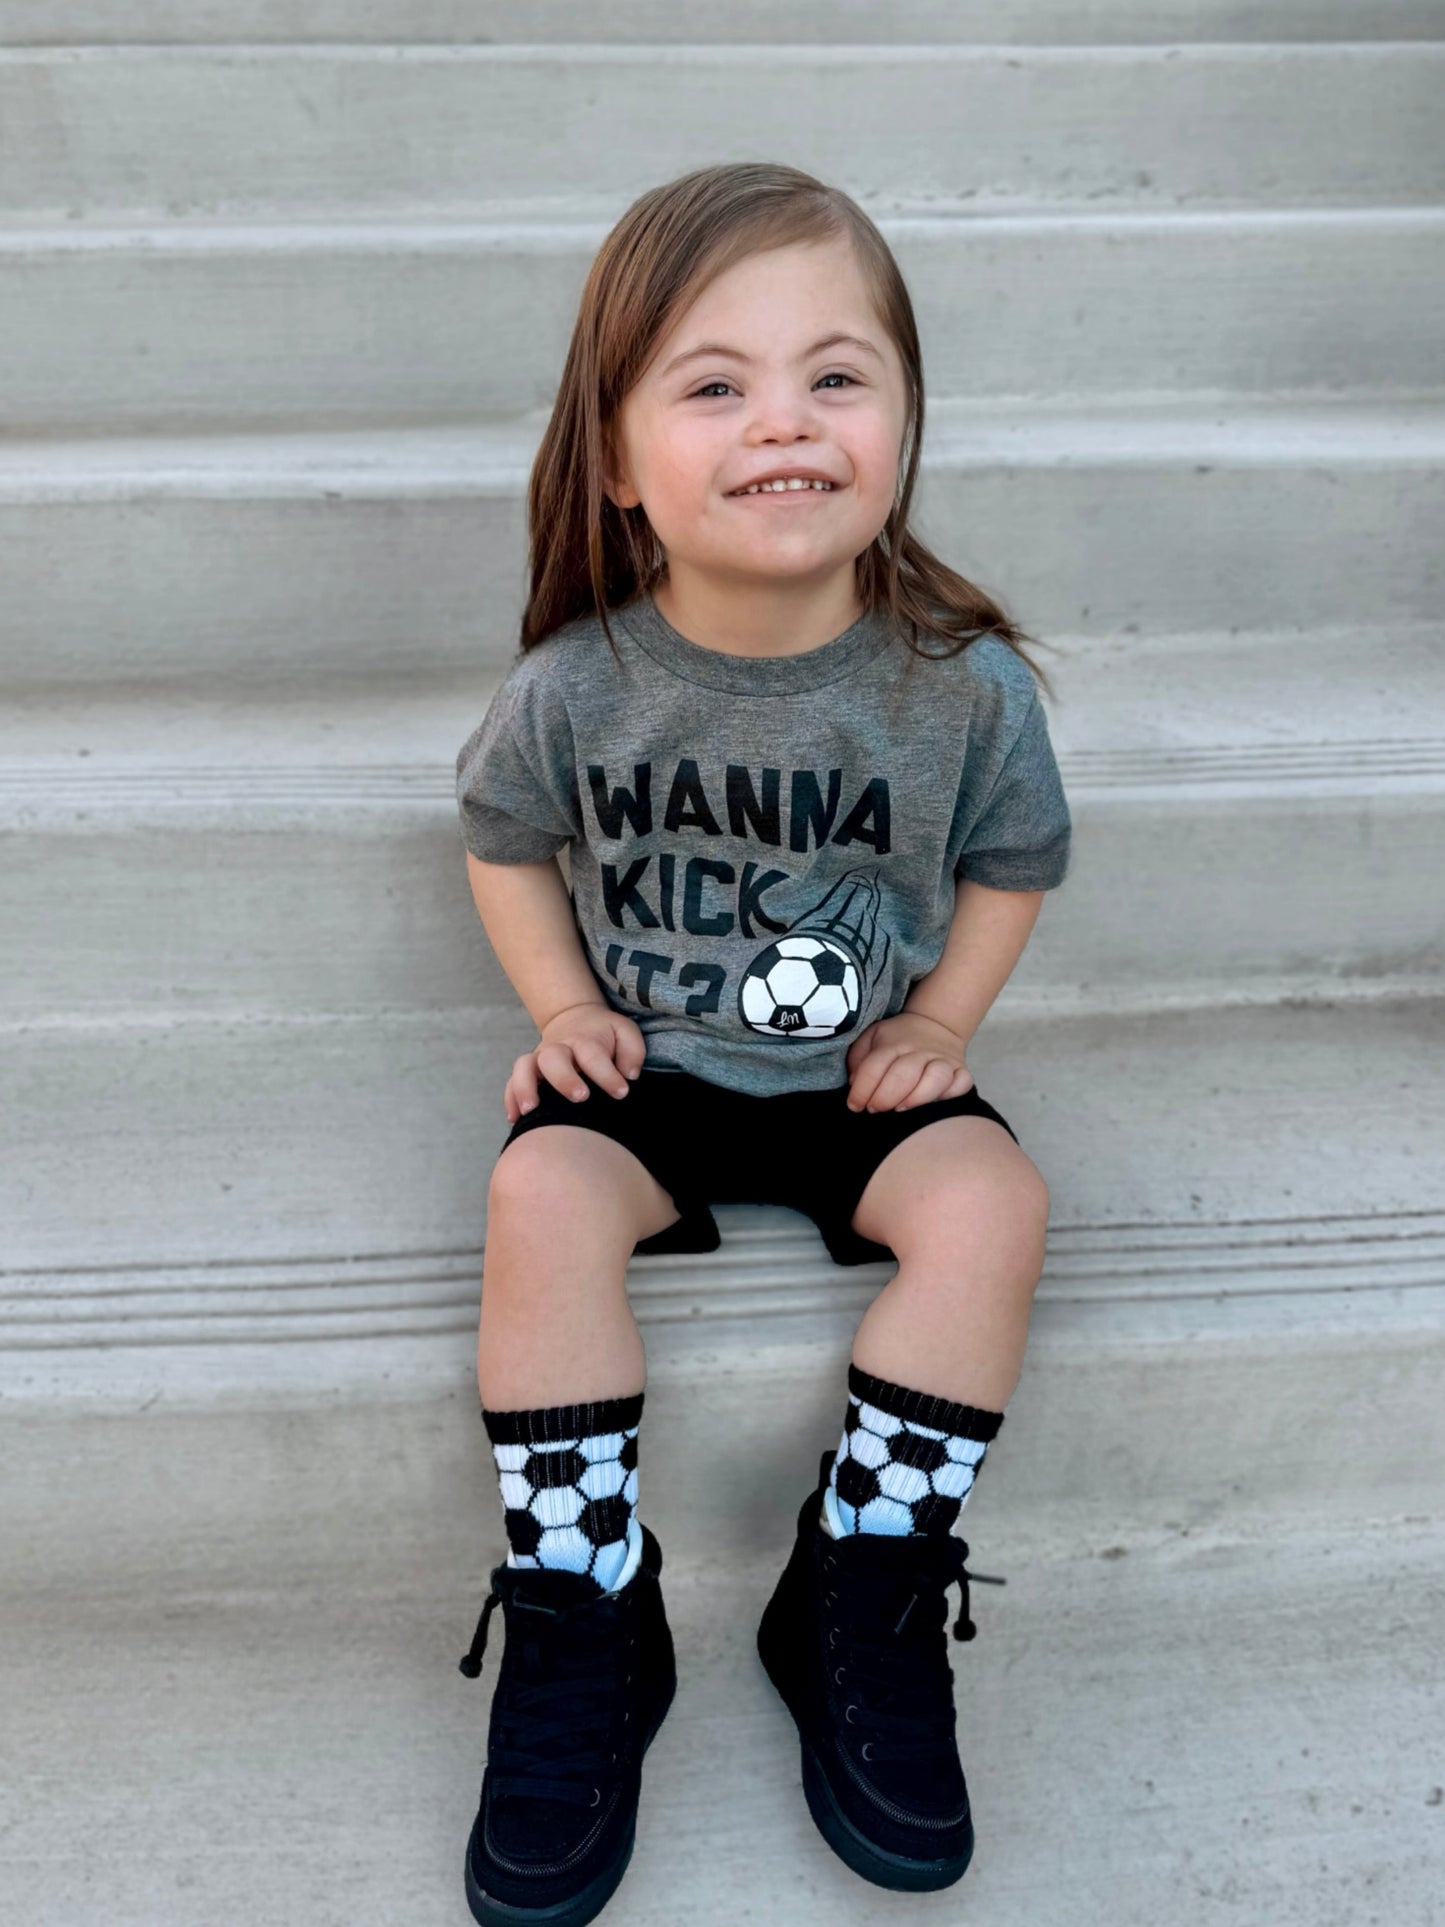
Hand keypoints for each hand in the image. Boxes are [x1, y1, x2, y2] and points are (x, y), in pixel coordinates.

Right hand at [505, 1001, 646, 1123]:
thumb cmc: (604, 1034)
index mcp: (585, 1040)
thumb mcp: (625, 1032)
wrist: (575, 1018)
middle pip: (553, 1058)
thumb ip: (632, 1051)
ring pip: (525, 1067)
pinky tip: (515, 1119)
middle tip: (580, 1097)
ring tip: (531, 1110)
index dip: (608, 1076)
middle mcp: (558, 1048)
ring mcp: (539, 1059)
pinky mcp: (528, 1072)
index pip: (594, 1056)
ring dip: (525, 1087)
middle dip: (564, 1078)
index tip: (622, 1092)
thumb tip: (629, 1075)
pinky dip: (510, 1099)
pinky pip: (512, 1082)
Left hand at [843, 1011, 974, 1113]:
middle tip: (875, 1109)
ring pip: (935, 1079)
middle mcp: (920, 1050)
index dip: (861, 1090)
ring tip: (900, 1107)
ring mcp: (944, 1060)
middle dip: (885, 1097)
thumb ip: (858, 1059)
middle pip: (903, 1075)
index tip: (854, 1105)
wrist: (935, 1025)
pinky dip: (950, 1094)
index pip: (874, 1066)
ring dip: (916, 1098)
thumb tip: (855, 1083)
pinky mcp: (961, 1071)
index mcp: (894, 1043)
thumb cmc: (898, 1039)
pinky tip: (934, 1102)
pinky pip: (961, 1084)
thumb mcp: (872, 1038)